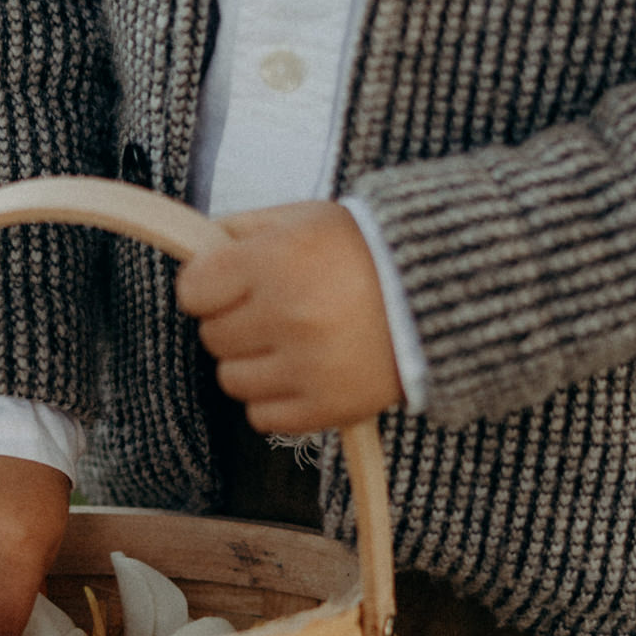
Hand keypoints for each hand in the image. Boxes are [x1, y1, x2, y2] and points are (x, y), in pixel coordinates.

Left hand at [174, 201, 404, 433]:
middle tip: (273, 310)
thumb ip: (242, 230)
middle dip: (235, 321)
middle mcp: (288, 315)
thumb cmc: (368, 250)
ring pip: (231, 379)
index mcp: (276, 261)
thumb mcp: (304, 218)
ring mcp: (306, 366)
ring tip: (291, 342)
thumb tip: (195, 252)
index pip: (193, 290)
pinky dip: (274, 399)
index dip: (208, 286)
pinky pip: (261, 417)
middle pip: (213, 336)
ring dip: (252, 362)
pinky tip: (300, 373)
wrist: (442, 293)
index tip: (228, 284)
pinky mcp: (326, 407)